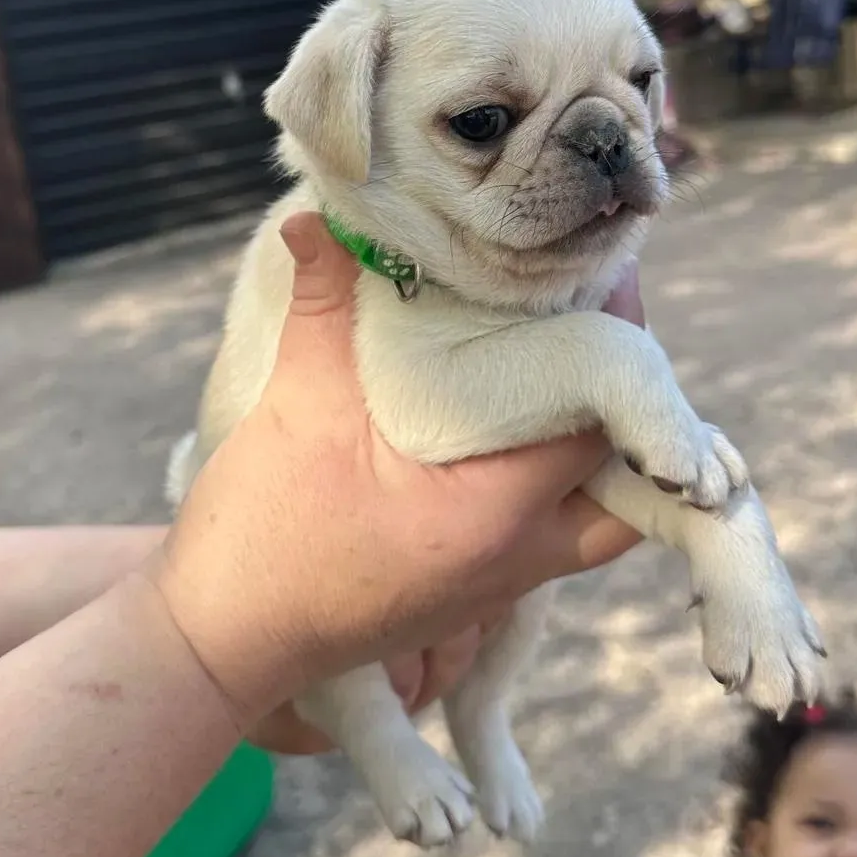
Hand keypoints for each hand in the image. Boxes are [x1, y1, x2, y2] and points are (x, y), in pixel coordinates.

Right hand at [154, 215, 646, 729]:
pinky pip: (555, 534)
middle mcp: (517, 559)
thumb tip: (320, 215)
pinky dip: (560, 482)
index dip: (618, 347)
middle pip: (628, 483)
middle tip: (602, 332)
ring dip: (601, 453)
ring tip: (576, 375)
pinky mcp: (476, 594)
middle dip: (633, 410)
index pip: (602, 423)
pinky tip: (523, 426)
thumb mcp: (296, 409)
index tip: (603, 280)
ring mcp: (499, 587)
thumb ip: (322, 307)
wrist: (222, 640)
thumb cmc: (259, 538)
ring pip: (600, 519)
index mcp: (493, 513)